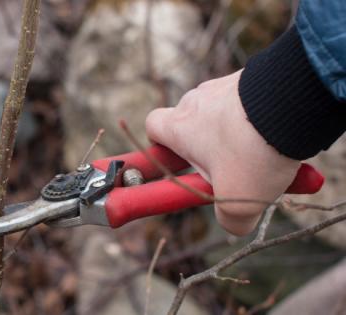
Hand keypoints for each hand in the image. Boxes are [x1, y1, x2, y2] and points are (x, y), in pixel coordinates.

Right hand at [145, 70, 299, 235]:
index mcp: (179, 128)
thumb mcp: (238, 203)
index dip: (160, 146)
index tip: (179, 163)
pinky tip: (283, 138)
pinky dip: (262, 120)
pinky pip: (251, 103)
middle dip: (210, 147)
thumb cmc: (252, 153)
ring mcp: (224, 86)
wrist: (291, 104)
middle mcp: (196, 101)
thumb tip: (235, 223)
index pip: (152, 127)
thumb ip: (229, 220)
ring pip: (224, 114)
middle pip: (192, 123)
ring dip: (240, 134)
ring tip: (267, 155)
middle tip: (233, 168)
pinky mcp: (252, 77)